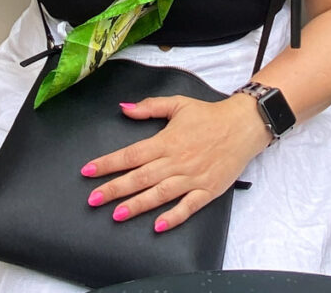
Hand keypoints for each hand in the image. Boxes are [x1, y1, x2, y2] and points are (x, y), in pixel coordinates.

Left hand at [81, 93, 269, 231]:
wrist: (242, 125)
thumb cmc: (209, 115)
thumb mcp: (178, 104)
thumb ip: (150, 107)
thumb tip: (124, 108)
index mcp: (166, 140)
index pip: (131, 154)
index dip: (108, 163)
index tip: (88, 171)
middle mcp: (176, 161)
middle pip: (140, 177)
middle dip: (114, 189)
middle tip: (93, 199)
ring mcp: (191, 177)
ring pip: (159, 194)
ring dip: (137, 205)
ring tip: (117, 214)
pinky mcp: (207, 190)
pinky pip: (188, 206)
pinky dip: (173, 216)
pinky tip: (158, 225)